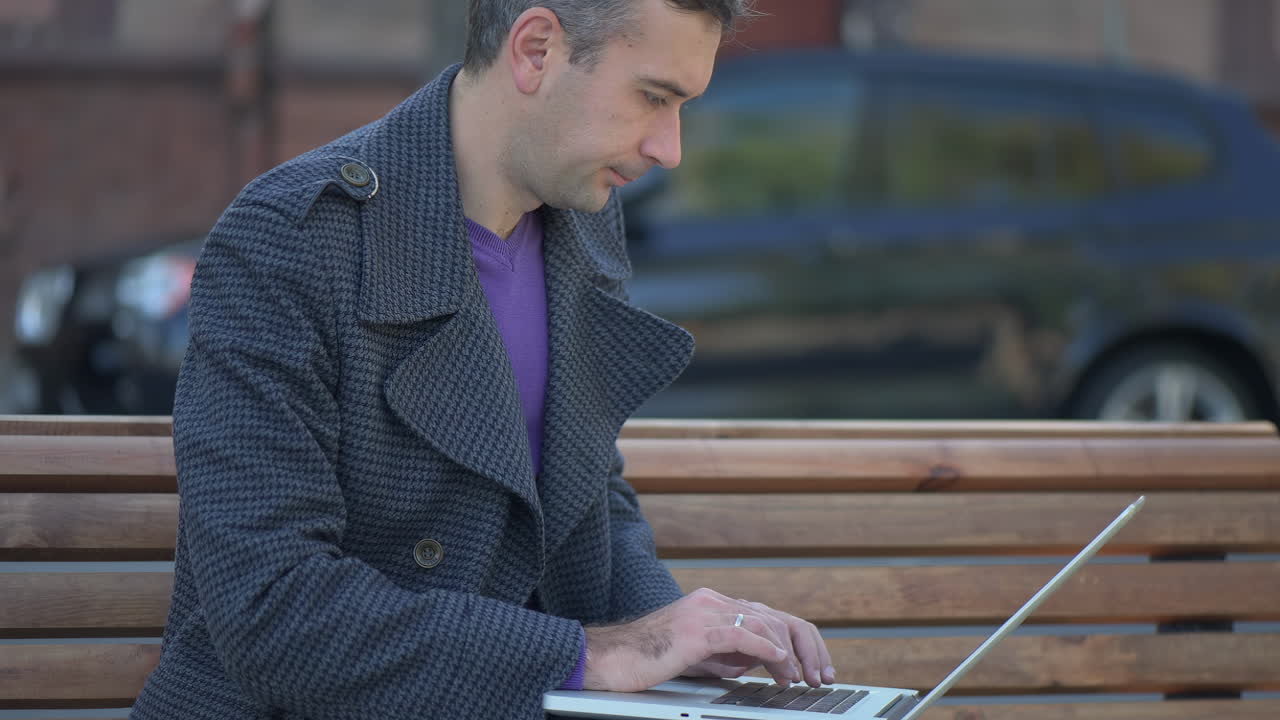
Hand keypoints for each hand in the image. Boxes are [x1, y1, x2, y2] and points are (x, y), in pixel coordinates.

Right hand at [582, 588, 834, 691]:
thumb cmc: (650, 658)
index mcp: (715, 604)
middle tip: (818, 676)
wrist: (613, 657)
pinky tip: (780, 663)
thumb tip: (757, 663)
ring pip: (764, 625)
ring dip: (788, 655)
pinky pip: (741, 635)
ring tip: (797, 678)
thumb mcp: (699, 656)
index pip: (770, 617)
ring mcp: (705, 612)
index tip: (813, 668)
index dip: (799, 642)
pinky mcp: (696, 630)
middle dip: (805, 648)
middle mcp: (714, 601)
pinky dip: (767, 650)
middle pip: (776, 617)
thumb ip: (729, 654)